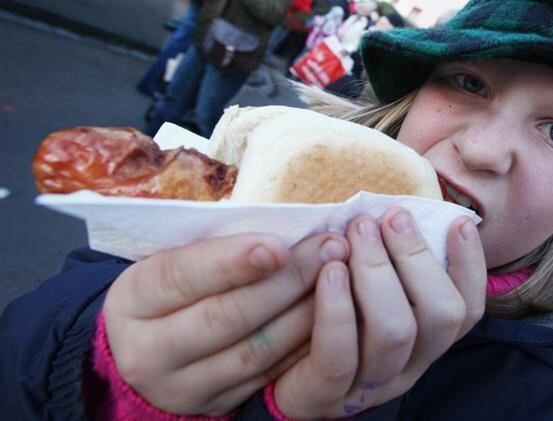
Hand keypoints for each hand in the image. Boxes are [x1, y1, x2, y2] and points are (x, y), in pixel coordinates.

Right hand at [102, 231, 348, 415]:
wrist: (144, 351)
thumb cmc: (172, 288)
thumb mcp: (172, 260)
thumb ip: (216, 248)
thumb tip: (284, 230)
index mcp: (133, 299)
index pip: (183, 275)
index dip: (233, 261)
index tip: (278, 245)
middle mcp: (149, 351)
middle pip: (226, 316)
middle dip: (286, 280)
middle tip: (331, 248)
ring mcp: (183, 387)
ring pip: (256, 350)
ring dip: (307, 311)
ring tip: (339, 275)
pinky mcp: (217, 406)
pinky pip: (271, 375)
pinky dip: (305, 343)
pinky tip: (332, 313)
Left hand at [273, 208, 486, 417]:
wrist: (267, 379)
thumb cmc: (319, 319)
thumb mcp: (358, 288)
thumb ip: (385, 259)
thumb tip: (397, 211)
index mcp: (423, 340)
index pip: (466, 308)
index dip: (470, 265)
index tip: (457, 222)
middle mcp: (407, 365)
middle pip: (441, 316)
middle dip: (417, 257)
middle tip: (389, 217)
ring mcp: (368, 384)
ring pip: (395, 332)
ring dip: (379, 272)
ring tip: (358, 231)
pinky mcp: (325, 393)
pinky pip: (339, 354)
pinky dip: (337, 307)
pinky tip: (330, 270)